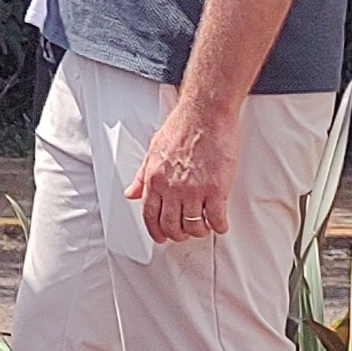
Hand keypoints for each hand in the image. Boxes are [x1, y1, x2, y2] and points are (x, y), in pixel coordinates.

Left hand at [124, 96, 240, 242]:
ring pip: (194, 226)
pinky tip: (220, 222)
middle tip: (185, 232)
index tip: (161, 237)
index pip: (149, 216)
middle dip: (178, 234)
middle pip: (171, 226)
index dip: (155, 232)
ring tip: (204, 225)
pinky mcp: (216, 189)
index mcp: (154, 178)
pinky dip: (219, 226)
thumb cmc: (183, 126)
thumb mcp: (153, 150)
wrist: (206, 113)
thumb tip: (131, 192)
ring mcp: (194, 190)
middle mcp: (172, 187)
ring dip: (199, 231)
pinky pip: (217, 219)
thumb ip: (141, 175)